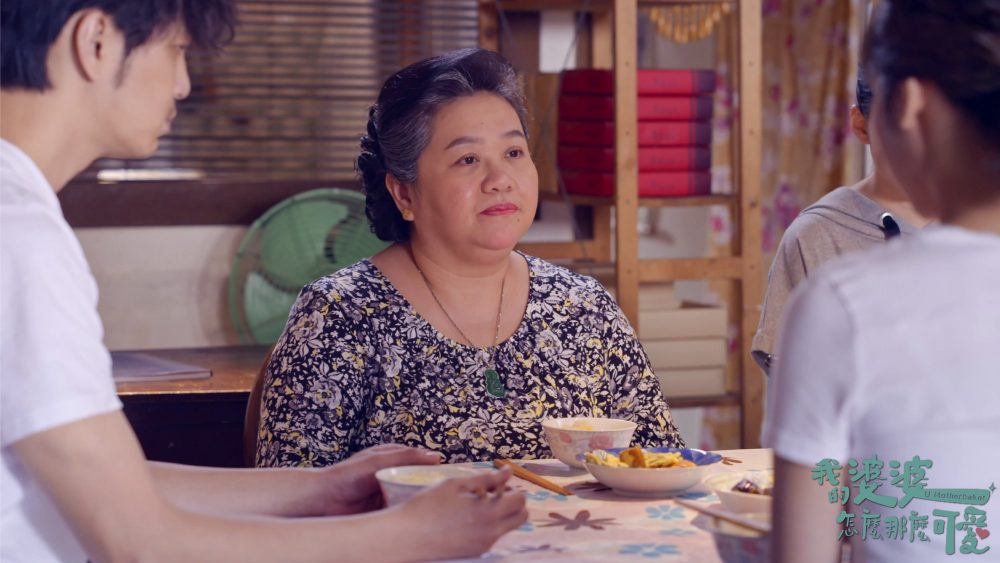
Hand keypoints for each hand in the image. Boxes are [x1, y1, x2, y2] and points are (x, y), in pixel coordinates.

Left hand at [318, 444, 440, 514]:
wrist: (324, 500)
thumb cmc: (348, 475)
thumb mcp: (380, 460)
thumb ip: (407, 457)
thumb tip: (436, 456)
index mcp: (392, 457)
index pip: (420, 459)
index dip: (434, 466)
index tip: (450, 474)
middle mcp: (392, 474)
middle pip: (418, 478)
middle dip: (429, 485)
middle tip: (445, 493)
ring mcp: (389, 492)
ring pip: (411, 495)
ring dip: (419, 500)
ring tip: (435, 506)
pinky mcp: (384, 509)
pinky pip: (401, 510)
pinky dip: (408, 512)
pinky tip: (417, 516)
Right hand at [390, 466, 528, 559]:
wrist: (406, 536)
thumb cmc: (427, 506)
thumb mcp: (456, 485)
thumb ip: (486, 479)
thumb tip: (508, 471)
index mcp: (488, 512)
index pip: (520, 500)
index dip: (513, 488)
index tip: (498, 483)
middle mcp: (491, 532)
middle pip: (521, 517)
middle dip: (514, 503)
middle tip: (494, 494)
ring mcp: (483, 545)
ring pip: (508, 527)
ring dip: (502, 514)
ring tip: (478, 505)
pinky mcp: (474, 552)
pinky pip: (493, 537)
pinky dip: (489, 525)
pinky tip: (468, 517)